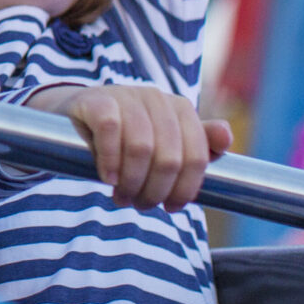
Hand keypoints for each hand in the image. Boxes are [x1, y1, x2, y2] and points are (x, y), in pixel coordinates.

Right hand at [31, 82, 231, 209]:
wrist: (75, 117)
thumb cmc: (126, 137)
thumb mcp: (164, 144)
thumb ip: (197, 145)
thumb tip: (227, 136)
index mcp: (180, 108)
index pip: (197, 156)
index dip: (186, 189)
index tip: (171, 207)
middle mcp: (156, 97)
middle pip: (170, 157)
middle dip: (155, 190)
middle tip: (140, 204)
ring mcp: (125, 95)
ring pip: (141, 147)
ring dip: (132, 182)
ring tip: (121, 196)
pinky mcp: (96, 100)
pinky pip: (110, 130)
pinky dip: (110, 160)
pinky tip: (107, 178)